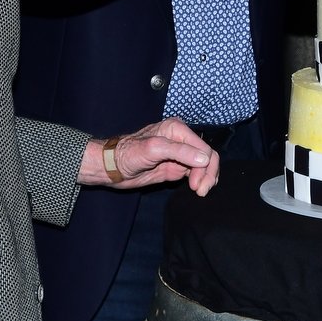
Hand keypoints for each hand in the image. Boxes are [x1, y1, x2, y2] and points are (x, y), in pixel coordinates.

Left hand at [78, 117, 219, 195]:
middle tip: (200, 191)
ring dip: (206, 178)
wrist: (113, 167)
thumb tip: (205, 158)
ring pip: (205, 165)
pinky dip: (201, 180)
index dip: (205, 167)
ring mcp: (180, 153)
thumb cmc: (128, 154)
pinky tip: (196, 188)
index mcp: (177, 129)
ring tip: (198, 191)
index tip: (196, 185)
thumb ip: (179, 151)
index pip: (204, 148)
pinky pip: (197, 172)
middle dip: (208, 174)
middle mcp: (181, 139)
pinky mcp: (177, 165)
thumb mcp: (154, 150)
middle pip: (208, 156)